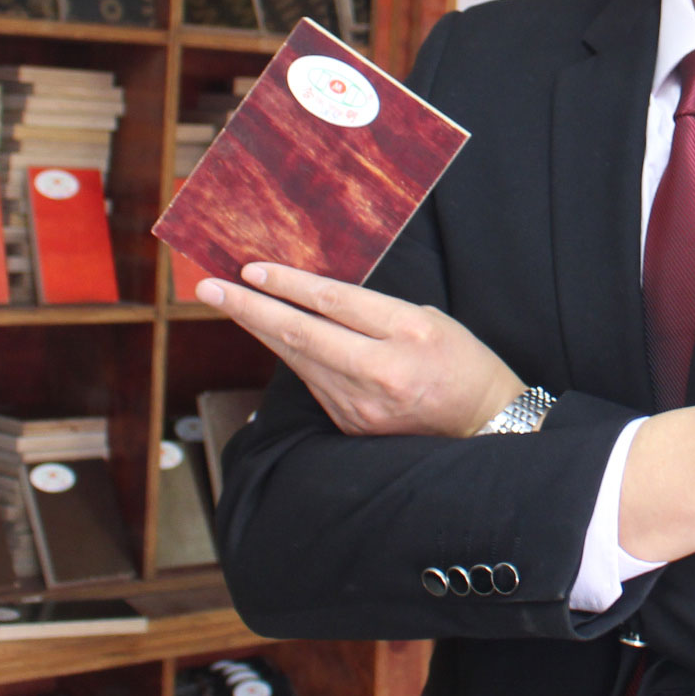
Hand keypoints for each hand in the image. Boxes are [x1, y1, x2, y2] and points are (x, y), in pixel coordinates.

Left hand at [197, 263, 525, 437]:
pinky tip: (271, 335)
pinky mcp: (349, 423)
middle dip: (248, 308)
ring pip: (296, 359)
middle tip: (210, 286)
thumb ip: (374, 312)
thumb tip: (317, 299)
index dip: (288, 284)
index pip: (335, 302)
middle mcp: (379, 372)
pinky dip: (290, 355)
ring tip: (227, 303)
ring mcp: (359, 404)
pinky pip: (311, 381)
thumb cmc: (463, 365)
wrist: (484, 426)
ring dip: (259, 329)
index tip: (252, 269)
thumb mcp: (430, 320)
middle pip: (300, 334)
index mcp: (408, 334)